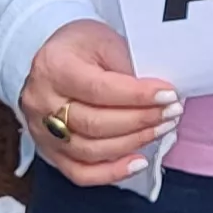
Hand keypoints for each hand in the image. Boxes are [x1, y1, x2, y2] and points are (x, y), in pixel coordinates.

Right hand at [21, 19, 179, 187]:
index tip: (169, 95)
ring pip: (90, 151)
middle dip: (140, 120)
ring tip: (161, 129)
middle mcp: (41, 102)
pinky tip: (137, 162)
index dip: (137, 96)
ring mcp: (41, 131)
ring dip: (133, 142)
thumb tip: (157, 96)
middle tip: (171, 112)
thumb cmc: (82, 46)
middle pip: (95, 123)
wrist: (55, 59)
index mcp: (53, 67)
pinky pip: (80, 173)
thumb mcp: (105, 40)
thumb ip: (127, 67)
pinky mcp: (49, 152)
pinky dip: (111, 172)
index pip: (99, 89)